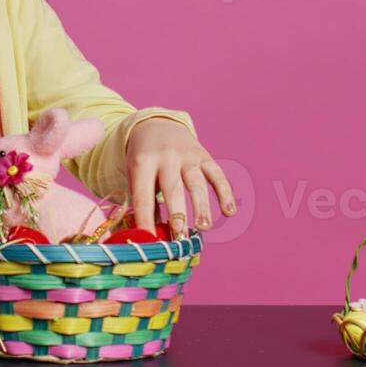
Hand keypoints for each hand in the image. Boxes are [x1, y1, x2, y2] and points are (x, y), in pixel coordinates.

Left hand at [124, 118, 234, 238]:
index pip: (143, 195)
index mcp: (142, 163)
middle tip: (180, 236)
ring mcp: (187, 156)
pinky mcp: (204, 156)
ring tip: (204, 228)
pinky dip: (225, 193)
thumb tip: (154, 237)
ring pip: (197, 182)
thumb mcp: (135, 176)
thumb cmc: (144, 160)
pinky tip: (229, 212)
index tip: (150, 241)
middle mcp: (166, 157)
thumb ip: (145, 203)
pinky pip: (217, 175)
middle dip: (177, 214)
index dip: (145, 219)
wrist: (158, 125)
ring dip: (201, 206)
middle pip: (172, 187)